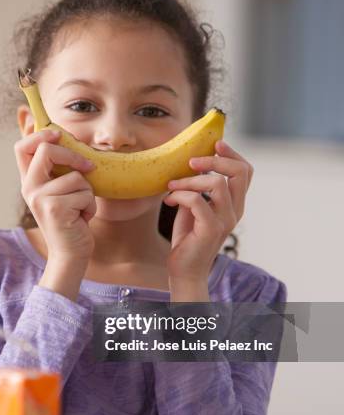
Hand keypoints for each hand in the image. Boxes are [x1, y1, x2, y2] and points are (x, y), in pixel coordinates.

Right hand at [14, 130, 96, 261]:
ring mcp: (40, 199)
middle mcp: (30, 188)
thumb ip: (61, 170)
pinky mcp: (55, 209)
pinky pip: (85, 194)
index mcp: (30, 181)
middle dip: (73, 156)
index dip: (40, 134)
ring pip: (76, 177)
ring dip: (87, 193)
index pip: (22, 147)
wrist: (71, 253)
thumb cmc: (72, 219)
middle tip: (89, 168)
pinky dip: (90, 207)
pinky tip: (81, 219)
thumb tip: (67, 138)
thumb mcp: (63, 191)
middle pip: (46, 151)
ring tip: (80, 209)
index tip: (59, 135)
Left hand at [163, 140, 252, 282]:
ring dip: (189, 180)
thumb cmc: (188, 238)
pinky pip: (197, 200)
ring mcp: (225, 221)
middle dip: (214, 161)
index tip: (214, 144)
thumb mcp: (195, 207)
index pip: (246, 171)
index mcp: (235, 204)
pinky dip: (180, 195)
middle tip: (191, 162)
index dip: (232, 154)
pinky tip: (169, 200)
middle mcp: (235, 211)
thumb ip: (198, 188)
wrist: (184, 270)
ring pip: (216, 184)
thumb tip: (190, 163)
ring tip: (172, 186)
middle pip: (239, 173)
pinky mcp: (211, 229)